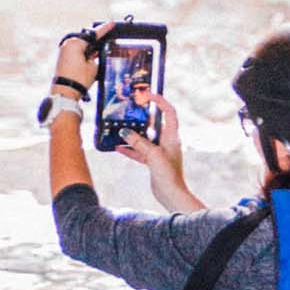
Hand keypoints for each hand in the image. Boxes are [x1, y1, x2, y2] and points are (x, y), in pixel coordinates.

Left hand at [52, 21, 114, 94]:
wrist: (65, 92)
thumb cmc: (78, 80)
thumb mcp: (94, 66)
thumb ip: (96, 56)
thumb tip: (94, 52)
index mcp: (75, 43)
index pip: (94, 34)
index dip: (105, 29)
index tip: (111, 24)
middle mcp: (67, 44)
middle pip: (86, 39)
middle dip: (96, 42)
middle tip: (107, 43)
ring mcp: (64, 51)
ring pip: (81, 46)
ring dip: (90, 50)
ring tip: (98, 57)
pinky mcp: (63, 58)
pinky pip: (76, 52)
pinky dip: (84, 54)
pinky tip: (90, 60)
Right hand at [117, 94, 203, 212]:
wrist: (171, 194)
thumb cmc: (167, 174)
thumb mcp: (152, 155)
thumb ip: (138, 142)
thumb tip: (124, 131)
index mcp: (172, 136)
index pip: (168, 112)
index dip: (160, 101)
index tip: (148, 94)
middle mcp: (167, 141)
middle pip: (155, 123)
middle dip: (143, 116)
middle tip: (131, 108)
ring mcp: (159, 152)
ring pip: (145, 138)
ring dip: (133, 133)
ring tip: (121, 126)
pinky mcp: (153, 162)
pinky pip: (139, 152)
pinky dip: (130, 149)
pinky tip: (117, 147)